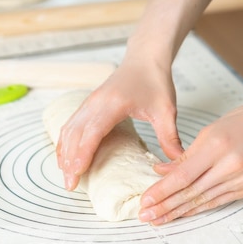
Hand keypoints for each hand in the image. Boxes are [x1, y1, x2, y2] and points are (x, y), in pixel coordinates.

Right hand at [56, 57, 183, 189]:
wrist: (145, 58)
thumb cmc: (155, 81)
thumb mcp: (166, 110)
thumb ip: (169, 137)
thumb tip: (177, 163)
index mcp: (113, 103)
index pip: (93, 131)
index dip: (83, 152)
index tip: (77, 171)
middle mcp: (96, 102)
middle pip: (75, 134)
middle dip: (70, 160)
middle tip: (70, 185)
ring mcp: (89, 103)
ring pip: (69, 130)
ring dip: (64, 153)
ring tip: (66, 176)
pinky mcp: (88, 104)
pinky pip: (71, 125)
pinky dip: (65, 142)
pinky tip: (65, 157)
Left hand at [138, 95, 242, 224]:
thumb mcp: (209, 132)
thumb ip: (185, 155)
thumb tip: (161, 171)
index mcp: (216, 148)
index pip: (182, 176)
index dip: (162, 191)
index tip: (146, 200)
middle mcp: (229, 167)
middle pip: (190, 192)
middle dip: (165, 206)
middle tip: (146, 216)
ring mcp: (240, 180)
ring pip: (202, 201)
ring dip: (178, 212)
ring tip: (160, 219)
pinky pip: (217, 202)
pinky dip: (198, 209)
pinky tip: (183, 214)